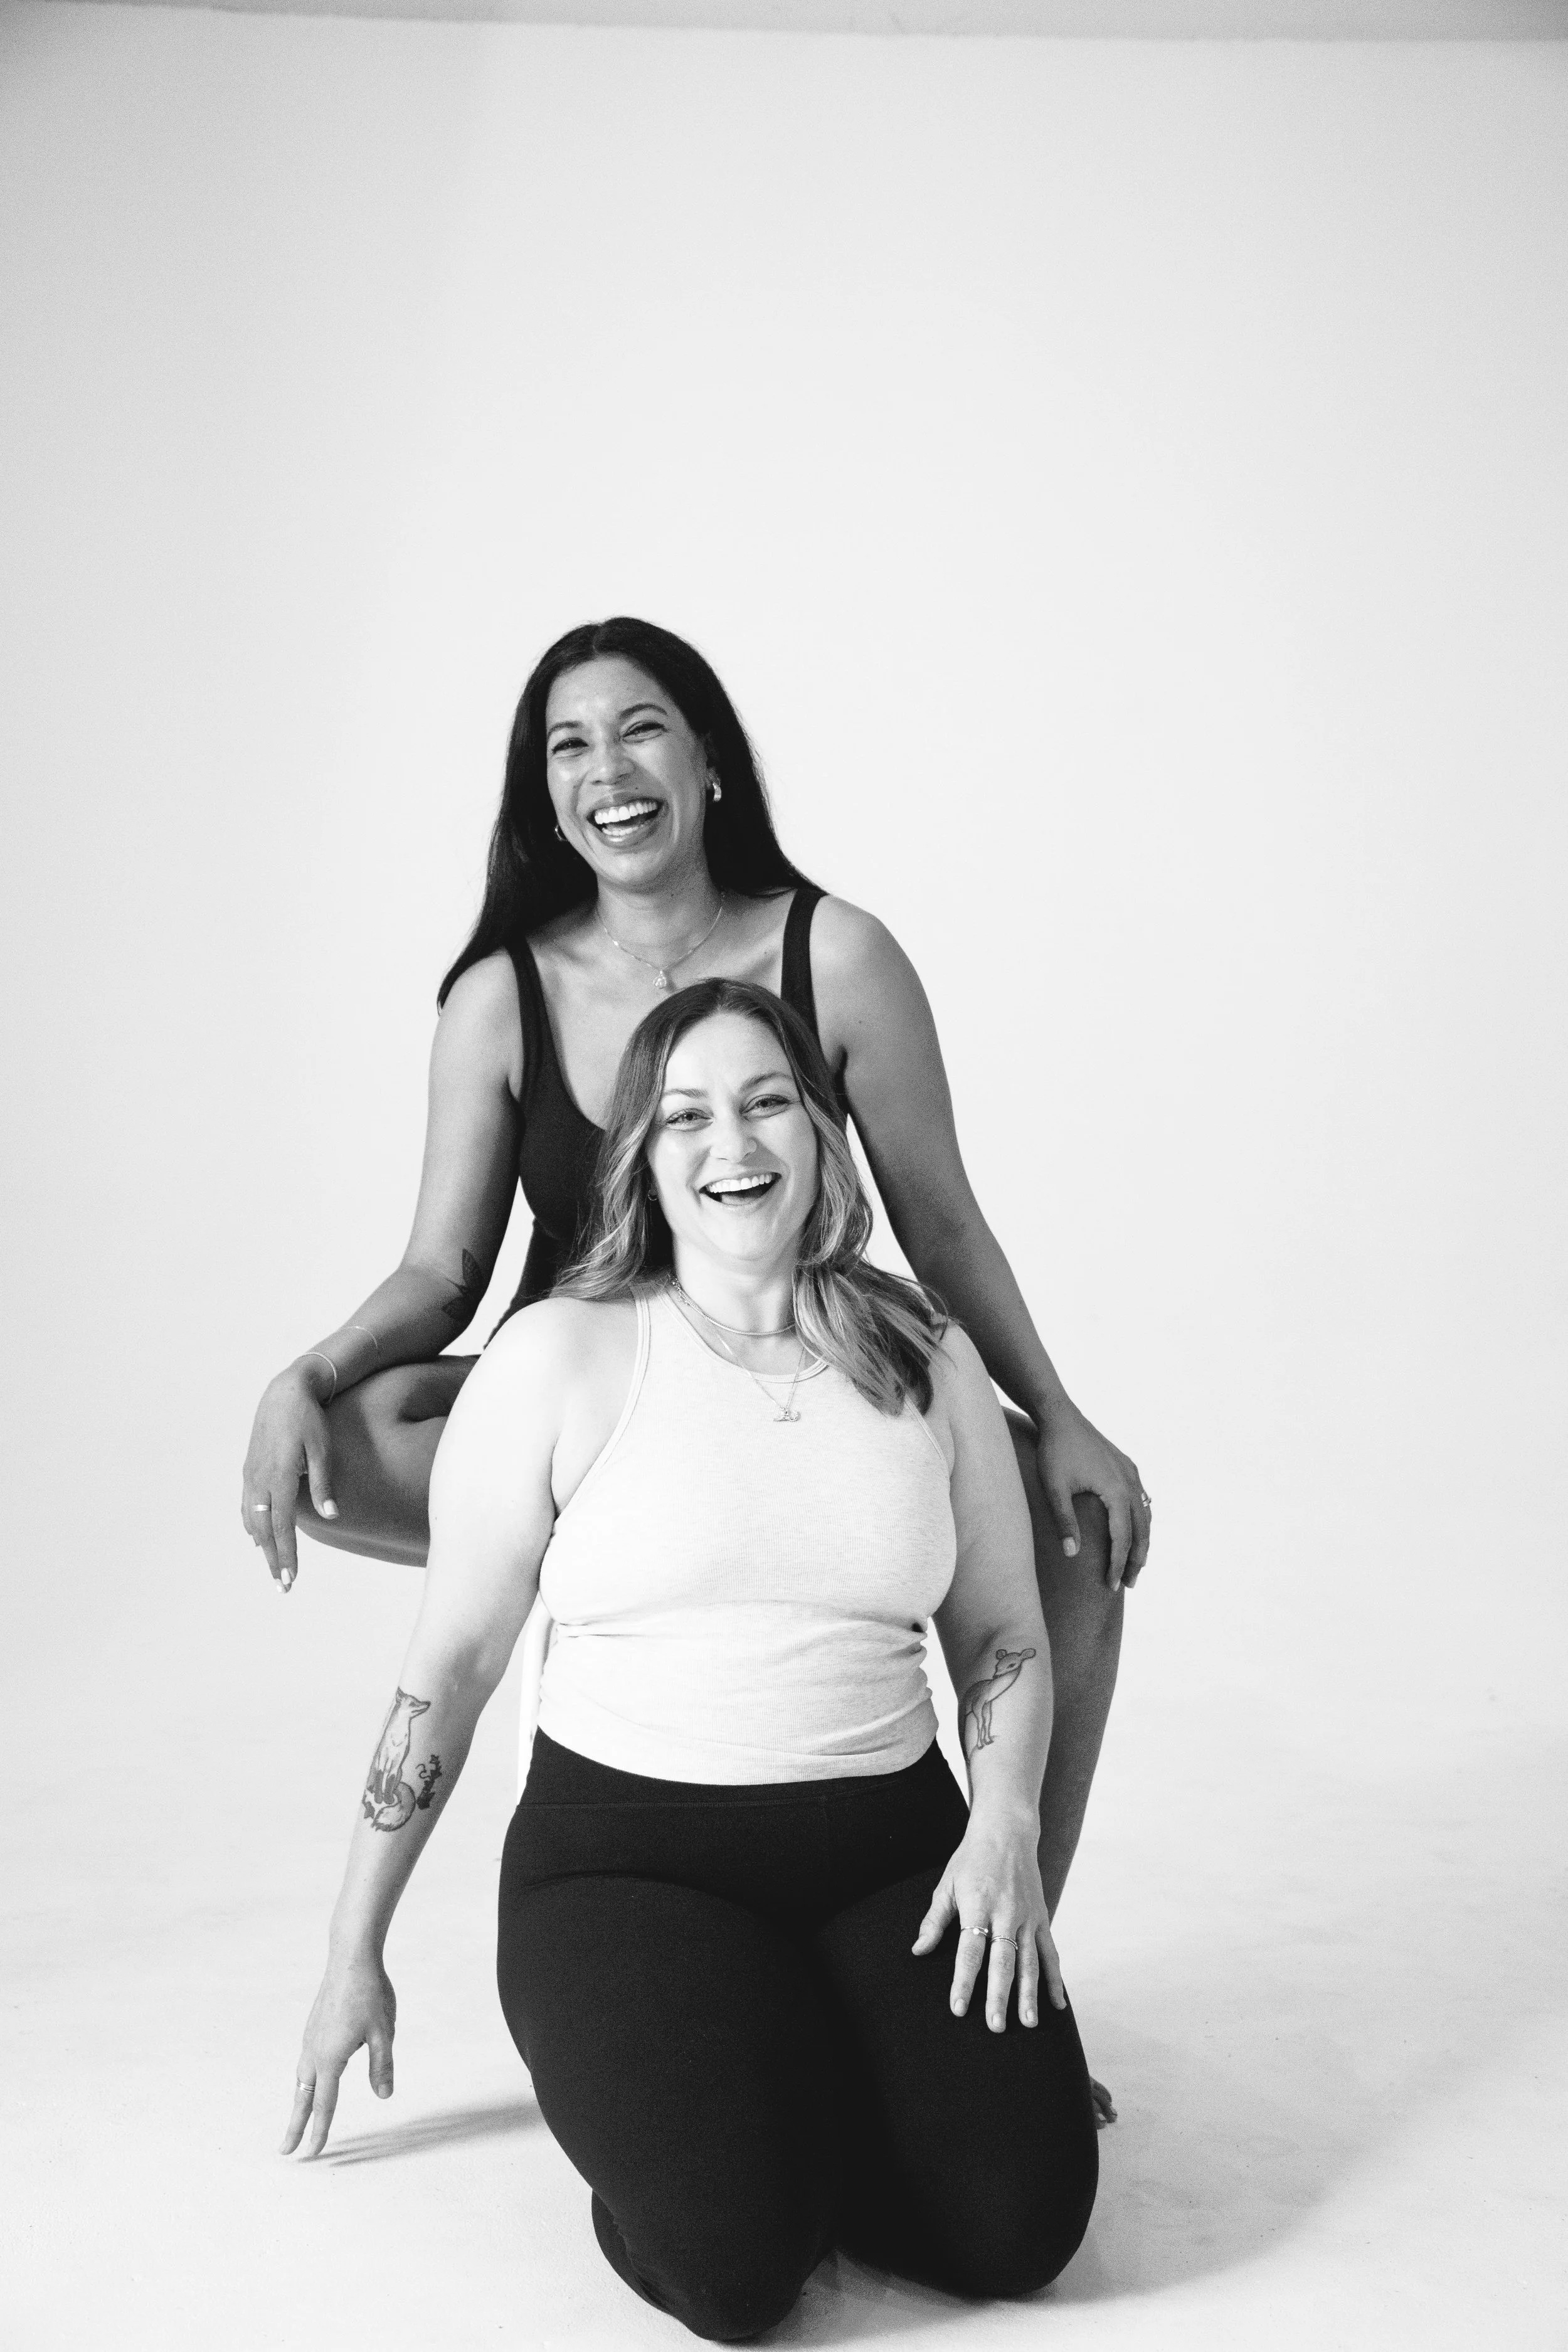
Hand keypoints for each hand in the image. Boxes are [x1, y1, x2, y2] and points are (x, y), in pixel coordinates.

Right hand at [241, 1367, 338, 1591]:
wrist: (285, 1391)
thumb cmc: (309, 1419)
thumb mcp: (322, 1448)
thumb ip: (324, 1483)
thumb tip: (332, 1516)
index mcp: (279, 1475)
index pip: (282, 1526)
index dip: (286, 1554)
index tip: (290, 1579)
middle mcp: (260, 1479)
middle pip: (264, 1530)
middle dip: (273, 1559)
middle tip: (283, 1586)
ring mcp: (251, 1474)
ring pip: (253, 1519)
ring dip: (262, 1546)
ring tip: (272, 1567)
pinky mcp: (249, 1468)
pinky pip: (247, 1504)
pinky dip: (252, 1524)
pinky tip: (256, 1536)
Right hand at [280, 1951, 395, 2158]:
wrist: (350, 1957)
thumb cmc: (370, 1993)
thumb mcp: (384, 2033)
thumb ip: (382, 2066)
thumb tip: (384, 2096)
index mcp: (331, 2058)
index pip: (325, 2104)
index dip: (320, 2131)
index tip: (312, 2154)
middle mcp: (314, 2051)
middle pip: (303, 2097)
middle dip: (295, 2125)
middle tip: (285, 2152)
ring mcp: (310, 2037)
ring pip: (301, 2079)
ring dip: (299, 2102)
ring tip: (296, 2120)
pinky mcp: (312, 2025)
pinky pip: (305, 2061)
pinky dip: (304, 2080)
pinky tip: (312, 2078)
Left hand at [912, 1819, 1064, 2031]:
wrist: (1007, 1832)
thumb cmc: (971, 1860)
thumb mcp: (947, 1885)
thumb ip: (934, 1921)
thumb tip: (918, 1952)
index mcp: (978, 1904)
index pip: (970, 1949)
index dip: (964, 1980)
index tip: (958, 2008)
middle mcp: (1006, 1912)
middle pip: (1002, 1960)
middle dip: (999, 1995)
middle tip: (995, 2027)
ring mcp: (1028, 1916)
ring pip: (1029, 1961)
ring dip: (1029, 1994)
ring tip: (1027, 2024)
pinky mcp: (1042, 1917)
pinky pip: (1049, 1952)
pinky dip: (1054, 1979)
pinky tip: (1056, 2004)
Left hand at [1035, 1399, 1149, 1591]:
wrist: (1059, 1415)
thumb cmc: (1054, 1451)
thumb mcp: (1055, 1489)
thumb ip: (1064, 1522)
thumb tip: (1073, 1555)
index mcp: (1116, 1492)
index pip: (1122, 1539)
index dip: (1118, 1565)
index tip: (1111, 1586)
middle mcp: (1129, 1482)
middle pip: (1141, 1530)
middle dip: (1136, 1559)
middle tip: (1129, 1584)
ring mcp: (1129, 1472)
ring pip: (1144, 1514)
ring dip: (1142, 1540)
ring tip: (1137, 1562)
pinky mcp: (1124, 1464)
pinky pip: (1141, 1497)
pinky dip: (1142, 1517)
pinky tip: (1139, 1523)